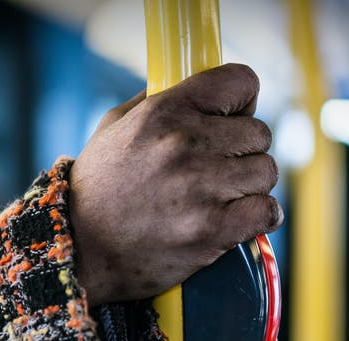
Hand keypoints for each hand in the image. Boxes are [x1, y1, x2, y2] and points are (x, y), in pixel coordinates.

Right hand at [69, 63, 282, 306]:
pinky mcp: (213, 229)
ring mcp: (202, 188)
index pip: (241, 82)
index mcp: (165, 111)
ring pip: (266, 172)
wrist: (80, 250)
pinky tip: (246, 219)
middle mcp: (187, 144)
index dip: (242, 101)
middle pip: (259, 134)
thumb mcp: (114, 128)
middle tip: (222, 169)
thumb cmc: (97, 189)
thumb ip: (155, 102)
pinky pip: (268, 211)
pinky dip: (264, 217)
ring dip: (252, 186)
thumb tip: (194, 87)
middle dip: (245, 152)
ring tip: (226, 197)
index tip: (233, 119)